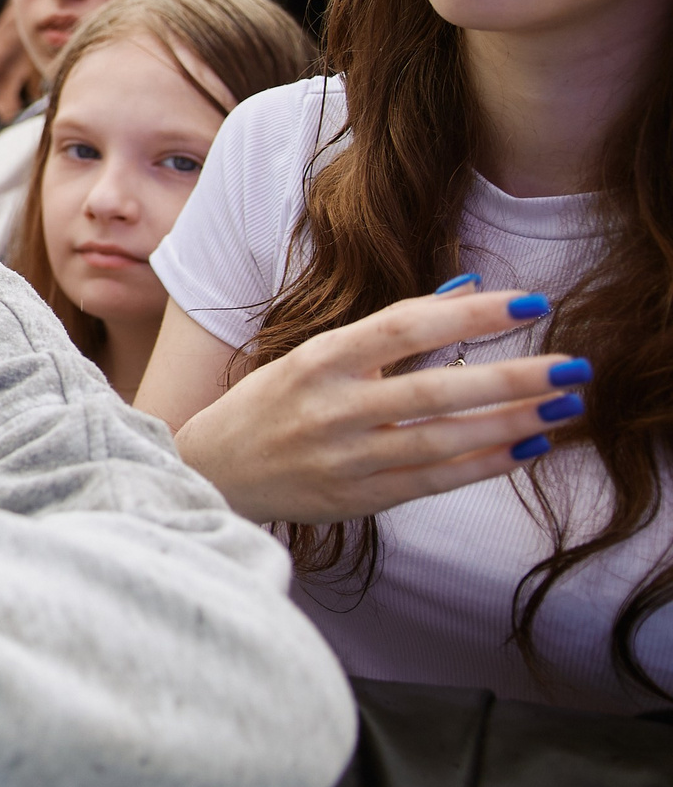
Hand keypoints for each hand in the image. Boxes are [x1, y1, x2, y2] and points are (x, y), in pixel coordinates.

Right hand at [174, 285, 589, 524]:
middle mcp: (331, 407)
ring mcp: (345, 458)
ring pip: (442, 440)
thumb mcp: (316, 353)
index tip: (533, 303)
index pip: (405, 327)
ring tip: (564, 405)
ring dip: (510, 422)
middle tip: (574, 365)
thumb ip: (391, 326)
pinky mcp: (359, 499)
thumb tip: (469, 288)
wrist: (213, 471)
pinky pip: (434, 480)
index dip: (473, 316)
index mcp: (318, 359)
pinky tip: (528, 446)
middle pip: (434, 389)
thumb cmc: (270, 404)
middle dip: (511, 376)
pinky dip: (485, 464)